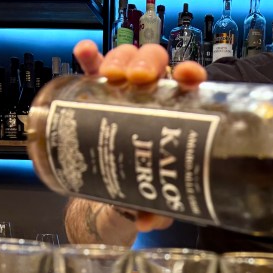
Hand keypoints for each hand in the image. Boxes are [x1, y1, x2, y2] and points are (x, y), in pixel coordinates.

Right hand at [73, 40, 205, 232]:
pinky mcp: (93, 97)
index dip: (188, 74)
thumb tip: (146, 221)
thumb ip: (154, 211)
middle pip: (154, 63)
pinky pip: (90, 71)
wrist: (109, 201)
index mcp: (174, 114)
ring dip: (120, 59)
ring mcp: (121, 93)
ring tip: (113, 75)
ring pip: (124, 60)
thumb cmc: (142, 194)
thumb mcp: (152, 203)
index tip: (187, 78)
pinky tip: (84, 51)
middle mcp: (150, 97)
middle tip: (139, 80)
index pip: (186, 84)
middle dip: (148, 63)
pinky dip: (88, 57)